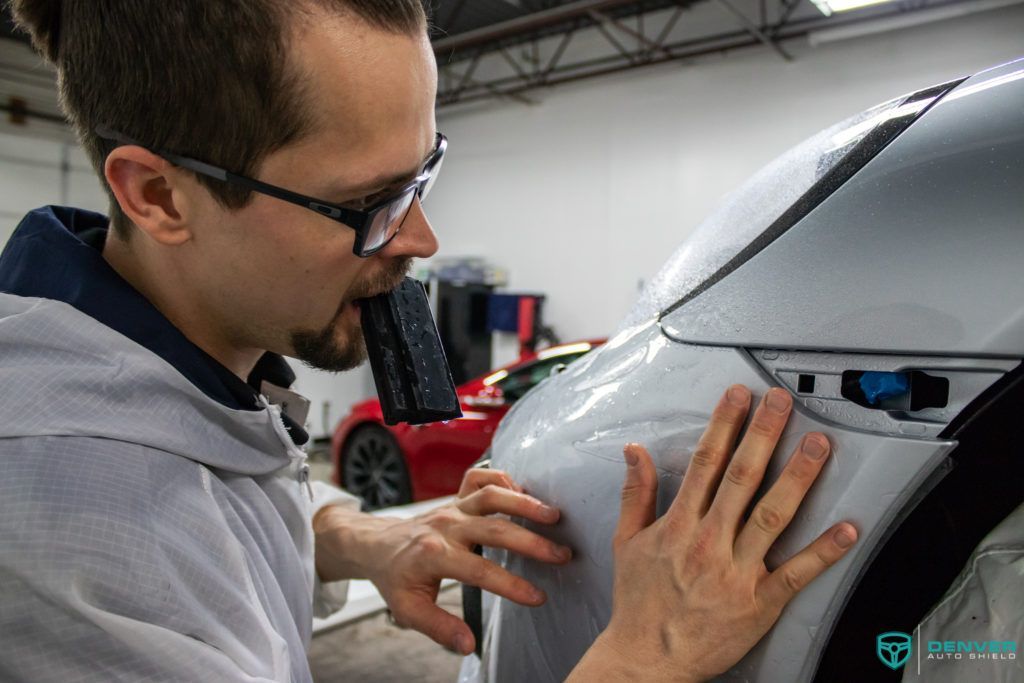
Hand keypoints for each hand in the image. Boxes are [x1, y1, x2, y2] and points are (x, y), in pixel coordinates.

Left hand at [313, 468, 570, 654]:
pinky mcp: (456, 497)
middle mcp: (447, 526)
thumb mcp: (408, 609)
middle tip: (562, 555)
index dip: (511, 585)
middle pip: (495, 528)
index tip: (538, 597)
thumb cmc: (396, 579)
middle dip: (532, 542)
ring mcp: (453, 507)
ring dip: (525, 503)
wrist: (377, 545)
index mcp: (434, 555)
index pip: (480, 570)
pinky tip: (523, 490)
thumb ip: (439, 627)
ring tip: (554, 516)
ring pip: (492, 496)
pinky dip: (502, 478)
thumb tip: (468, 644)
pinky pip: (478, 478)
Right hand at [570, 385, 857, 681]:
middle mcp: (709, 541)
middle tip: (781, 403)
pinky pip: (797, 572)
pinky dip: (824, 550)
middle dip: (763, 434)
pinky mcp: (760, 602)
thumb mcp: (626, 543)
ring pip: (773, 515)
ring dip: (798, 477)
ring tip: (817, 445)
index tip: (738, 397)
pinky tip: (848, 528)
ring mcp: (736, 571)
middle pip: (742, 478)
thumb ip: (636, 494)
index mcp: (678, 525)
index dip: (724, 425)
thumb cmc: (639, 603)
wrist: (647, 659)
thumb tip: (635, 452)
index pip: (705, 463)